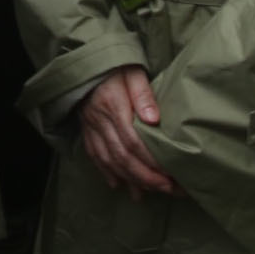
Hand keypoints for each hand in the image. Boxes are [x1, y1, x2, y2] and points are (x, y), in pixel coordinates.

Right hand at [78, 66, 178, 199]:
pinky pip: (94, 155)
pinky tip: (117, 183)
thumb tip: (153, 119)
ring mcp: (90, 126)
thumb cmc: (114, 65)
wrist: (84, 60)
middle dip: (145, 178)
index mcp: (113, 105)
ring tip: (146, 193)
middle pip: (122, 157)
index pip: (133, 141)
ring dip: (128, 179)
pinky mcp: (85, 129)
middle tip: (166, 190)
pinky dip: (106, 172)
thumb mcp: (132, 71)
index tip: (170, 174)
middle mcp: (99, 120)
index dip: (151, 161)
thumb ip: (143, 93)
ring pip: (108, 160)